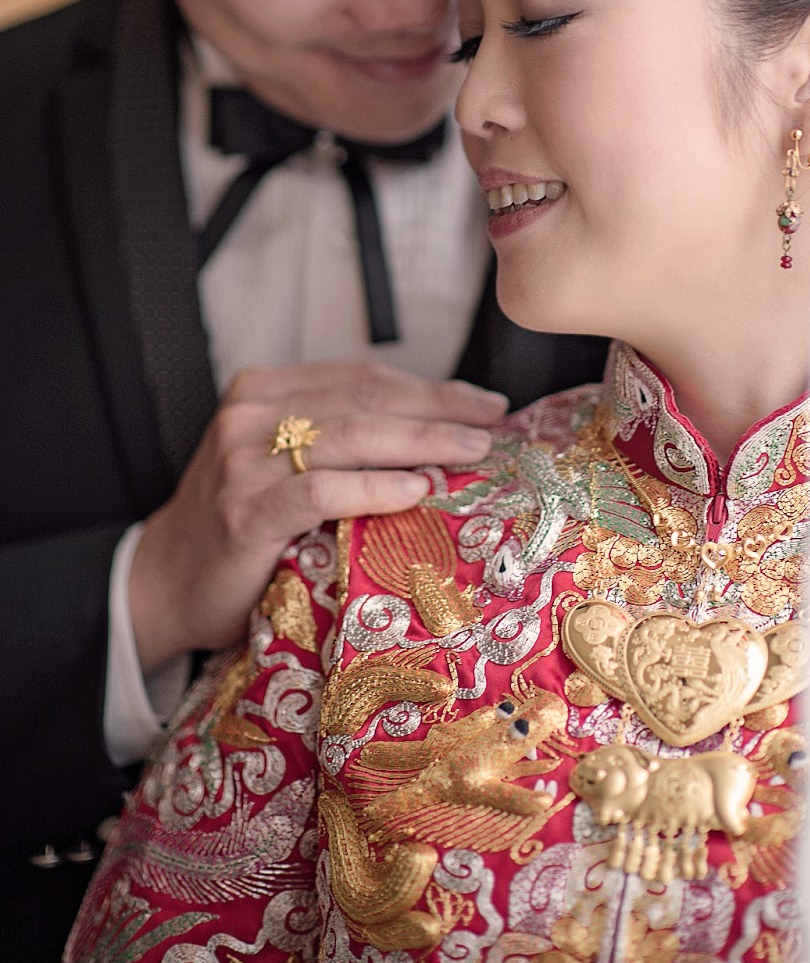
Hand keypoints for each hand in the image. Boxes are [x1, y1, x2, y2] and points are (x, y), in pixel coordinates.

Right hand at [129, 361, 506, 673]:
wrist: (163, 584)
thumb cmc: (242, 526)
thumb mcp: (284, 464)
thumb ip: (341, 441)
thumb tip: (441, 432)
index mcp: (264, 389)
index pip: (364, 378)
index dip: (430, 387)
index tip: (484, 402)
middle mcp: (251, 414)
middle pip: (365, 401)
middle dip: (439, 409)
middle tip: (493, 424)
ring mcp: (243, 462)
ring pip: (350, 437)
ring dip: (421, 441)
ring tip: (471, 452)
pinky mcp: (243, 511)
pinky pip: (321, 490)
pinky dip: (374, 487)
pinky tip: (417, 490)